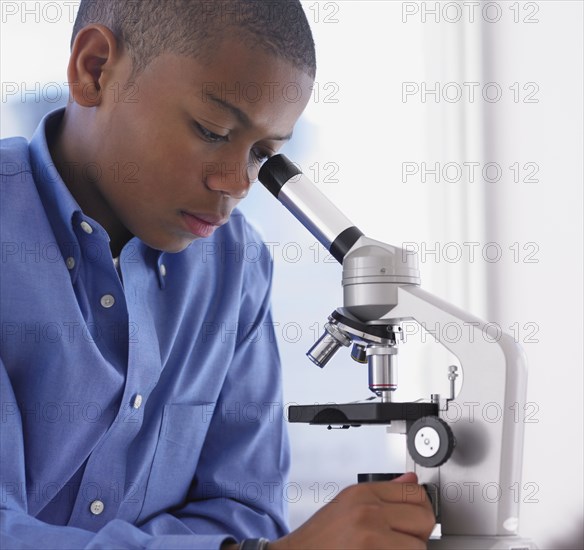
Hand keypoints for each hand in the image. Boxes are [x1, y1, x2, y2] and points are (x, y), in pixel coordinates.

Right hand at [268, 472, 434, 549]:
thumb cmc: (318, 538)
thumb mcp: (347, 505)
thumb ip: (382, 494)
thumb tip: (410, 480)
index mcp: (362, 494)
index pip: (414, 492)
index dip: (420, 509)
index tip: (416, 520)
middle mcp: (368, 512)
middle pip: (424, 519)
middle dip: (418, 534)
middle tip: (402, 541)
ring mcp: (371, 538)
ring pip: (418, 547)